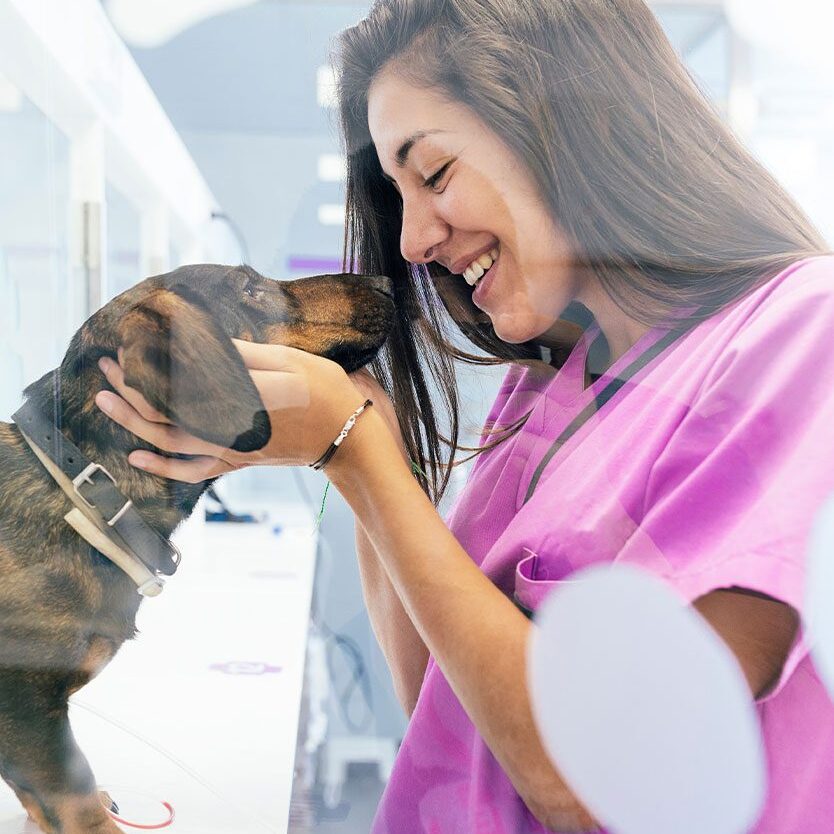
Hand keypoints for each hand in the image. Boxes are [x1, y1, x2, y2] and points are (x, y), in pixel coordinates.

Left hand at [95, 341, 373, 482]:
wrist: (348, 437)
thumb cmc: (325, 392)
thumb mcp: (289, 361)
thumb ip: (243, 355)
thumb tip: (203, 344)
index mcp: (237, 398)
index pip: (176, 385)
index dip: (146, 368)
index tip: (126, 346)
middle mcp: (226, 428)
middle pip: (162, 413)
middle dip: (127, 389)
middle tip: (105, 366)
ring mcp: (230, 450)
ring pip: (168, 442)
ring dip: (132, 422)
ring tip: (105, 401)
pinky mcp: (237, 461)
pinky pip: (192, 470)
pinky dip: (162, 467)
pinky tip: (137, 458)